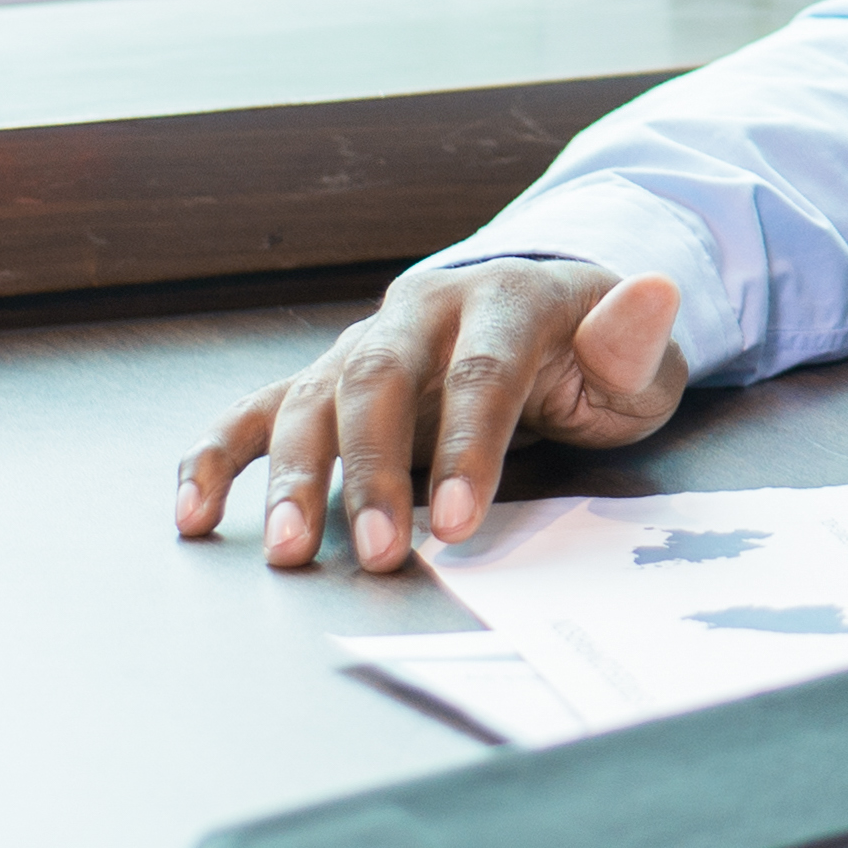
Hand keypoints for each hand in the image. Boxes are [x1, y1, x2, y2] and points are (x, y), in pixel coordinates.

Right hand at [176, 259, 688, 572]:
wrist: (544, 309)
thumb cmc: (597, 352)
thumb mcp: (637, 354)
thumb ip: (635, 340)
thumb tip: (654, 294)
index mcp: (505, 299)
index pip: (480, 372)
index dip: (468, 446)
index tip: (457, 521)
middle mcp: (422, 311)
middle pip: (380, 381)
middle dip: (373, 470)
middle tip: (378, 550)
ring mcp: (364, 341)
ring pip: (312, 398)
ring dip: (296, 477)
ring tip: (291, 554)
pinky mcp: (325, 378)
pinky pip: (257, 411)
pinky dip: (218, 456)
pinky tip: (193, 513)